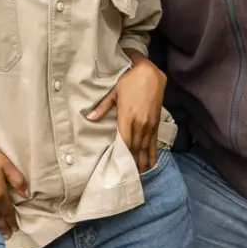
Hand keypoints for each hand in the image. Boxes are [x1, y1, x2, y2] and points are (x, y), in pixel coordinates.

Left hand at [88, 56, 167, 172]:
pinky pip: (155, 140)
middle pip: (136, 146)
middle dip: (133, 161)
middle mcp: (139, 122)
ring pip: (146, 146)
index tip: (121, 165)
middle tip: (130, 175)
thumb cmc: (129, 81)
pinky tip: (153, 161)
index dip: (123, 153)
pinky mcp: (156, 121)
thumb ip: (103, 107)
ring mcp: (149, 123)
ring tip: (141, 173)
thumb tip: (90, 117)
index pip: (125, 140)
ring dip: (143, 160)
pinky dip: (154, 152)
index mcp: (127, 116)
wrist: (150, 72)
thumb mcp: (114, 92)